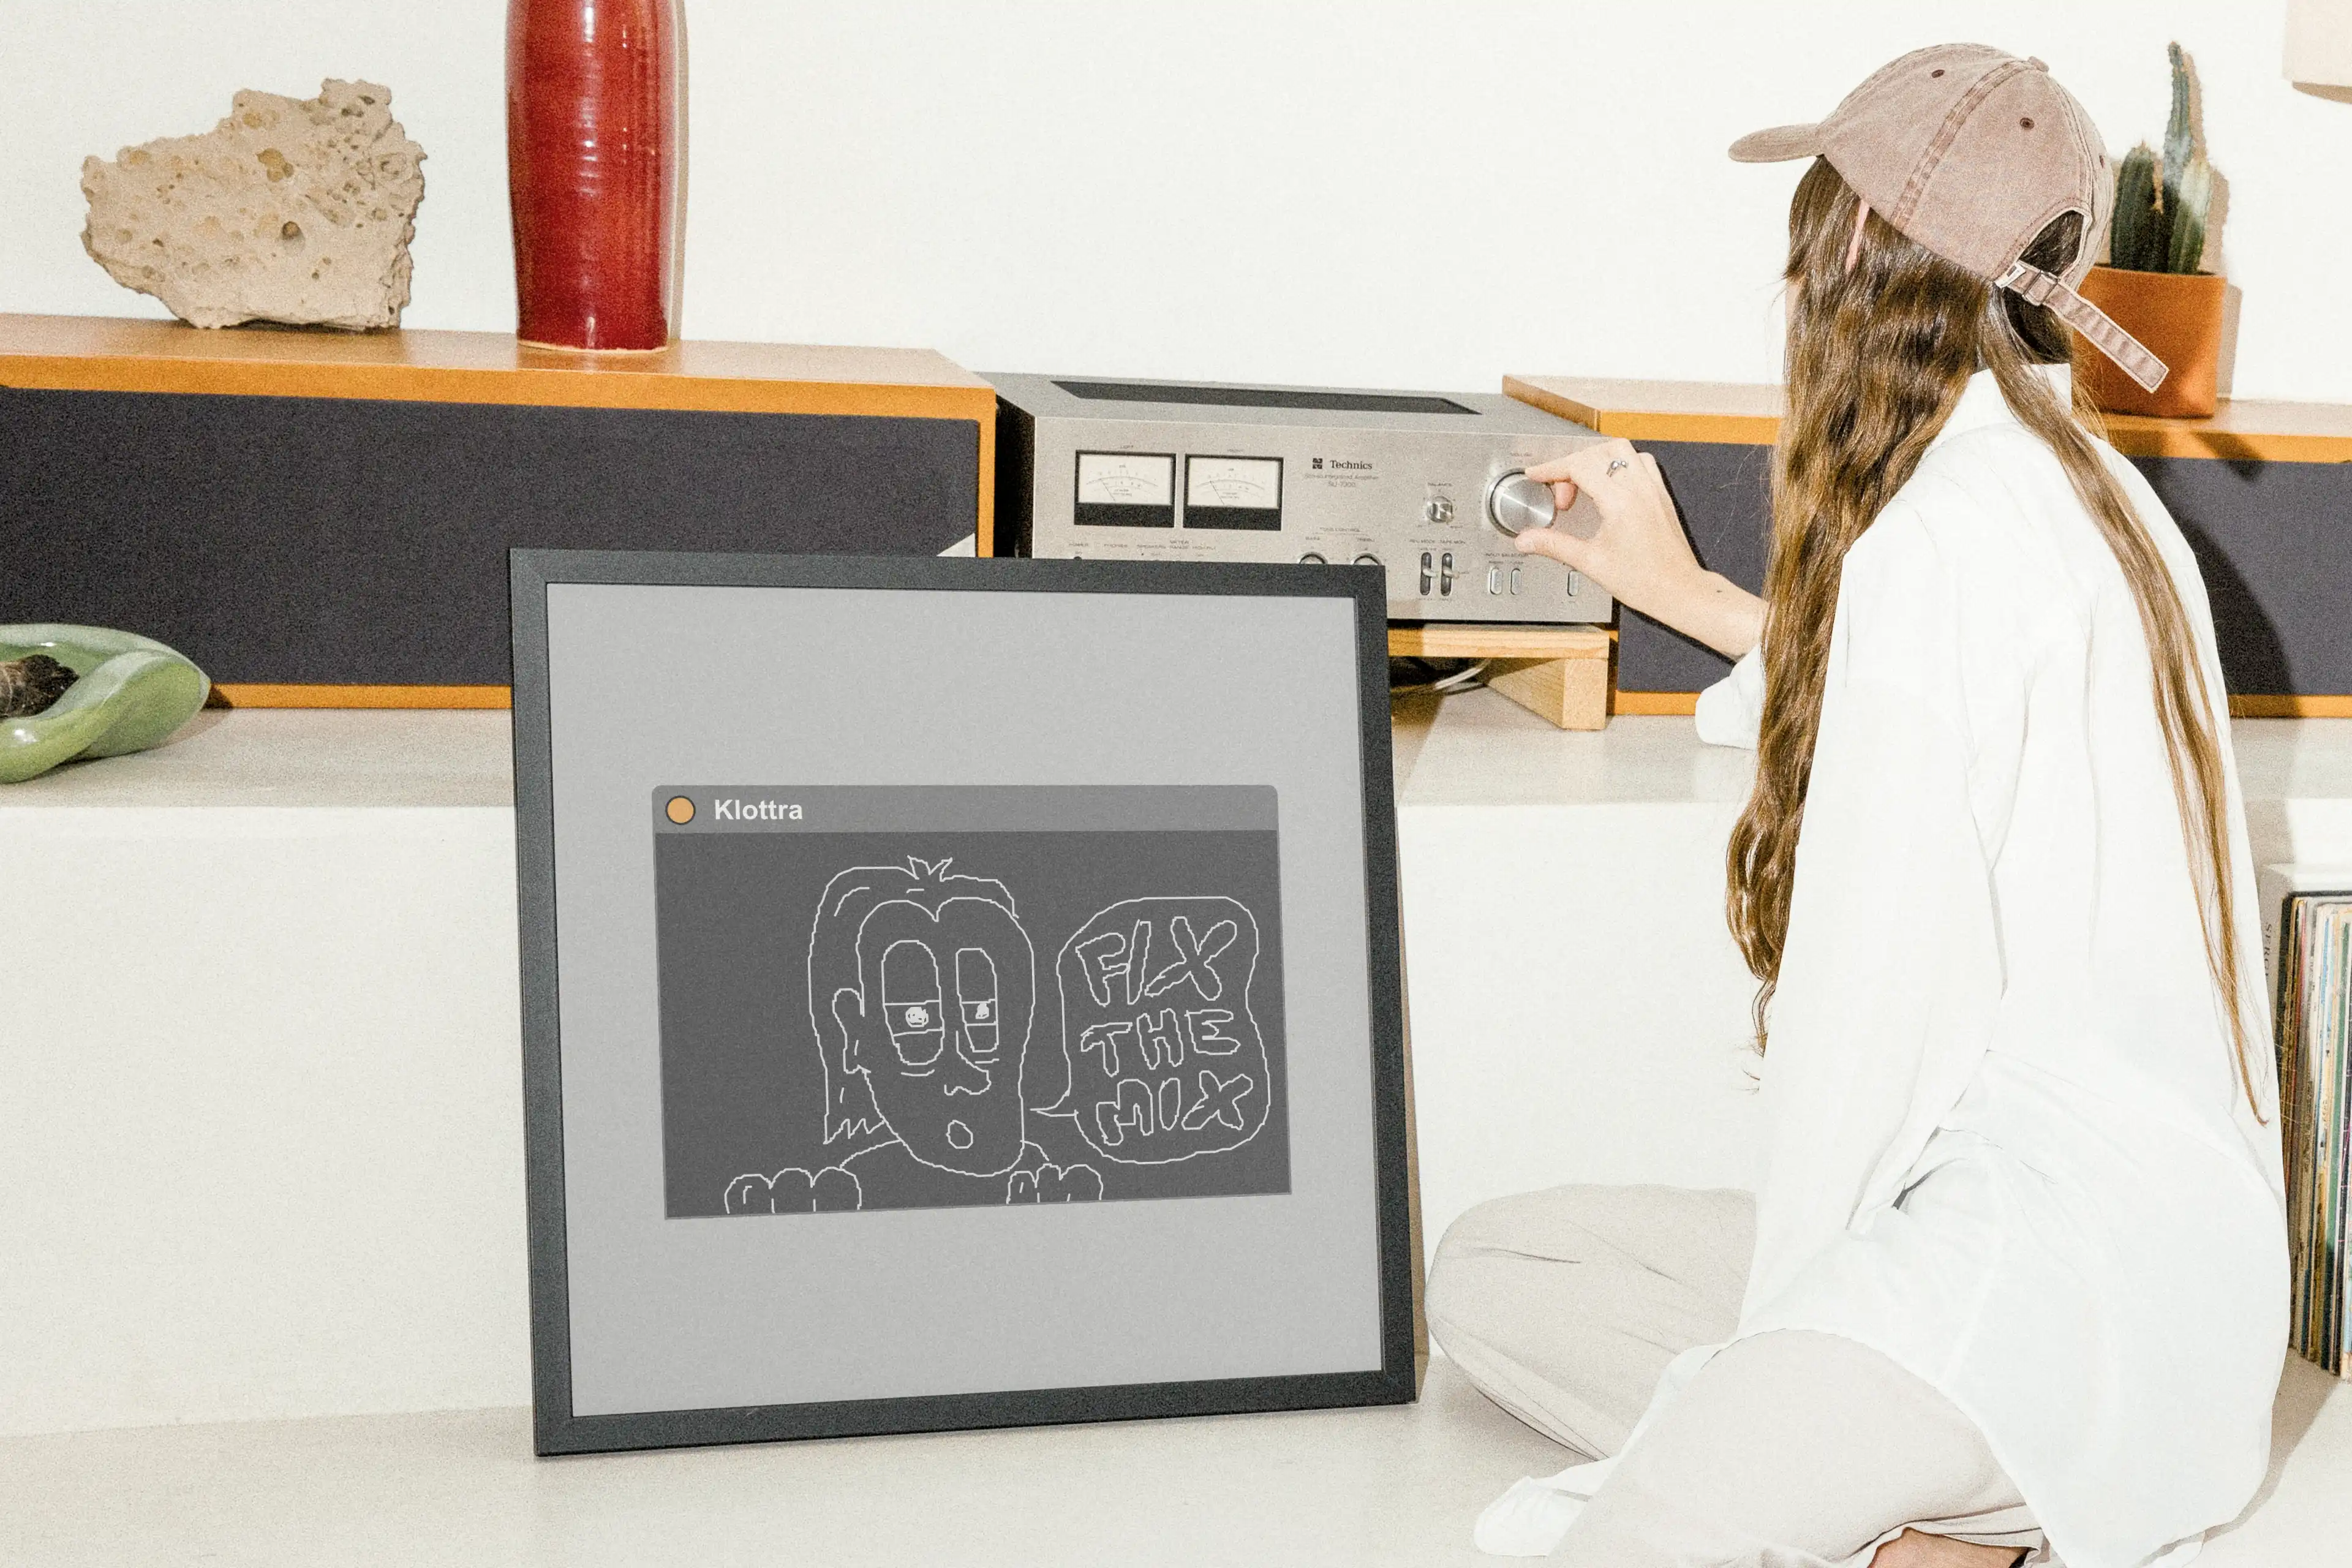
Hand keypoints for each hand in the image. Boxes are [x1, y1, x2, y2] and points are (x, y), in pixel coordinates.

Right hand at [1515, 439, 1763, 659]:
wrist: (1679, 591)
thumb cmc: (1645, 581)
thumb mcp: (1591, 563)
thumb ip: (1554, 545)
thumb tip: (1527, 540)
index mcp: (1621, 502)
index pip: (1580, 466)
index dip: (1552, 468)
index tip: (1537, 474)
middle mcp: (1640, 489)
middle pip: (1597, 453)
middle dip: (1571, 467)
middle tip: (1562, 496)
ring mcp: (1653, 489)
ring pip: (1622, 450)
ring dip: (1596, 459)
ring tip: (1584, 484)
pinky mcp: (1661, 495)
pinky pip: (1641, 462)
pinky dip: (1620, 464)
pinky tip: (1610, 485)